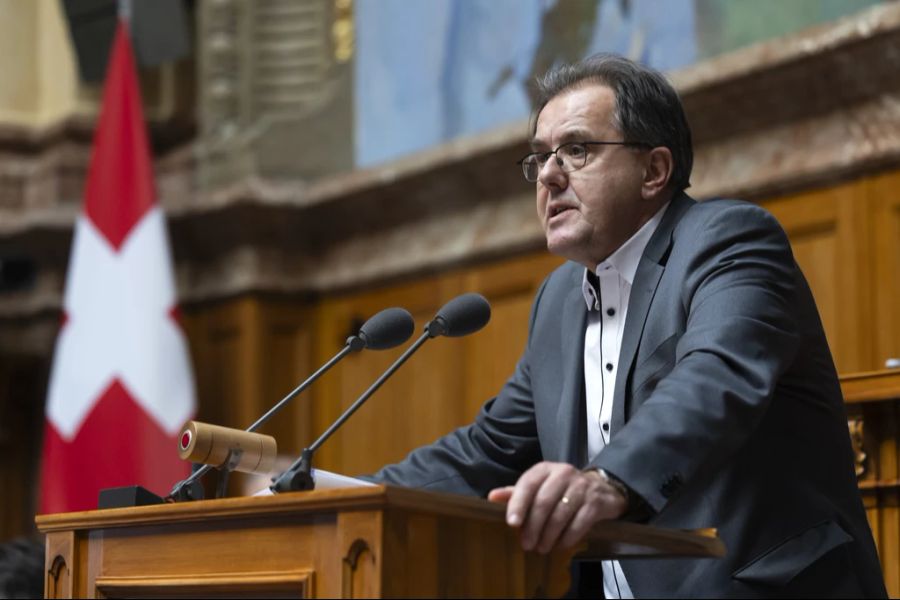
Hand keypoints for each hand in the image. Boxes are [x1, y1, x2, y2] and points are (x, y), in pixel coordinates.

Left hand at [487, 461, 627, 553]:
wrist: (601, 489)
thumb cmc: (561, 489)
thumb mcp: (539, 487)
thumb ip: (517, 493)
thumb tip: (492, 497)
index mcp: (545, 469)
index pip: (528, 483)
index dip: (518, 503)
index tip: (512, 523)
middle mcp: (563, 473)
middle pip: (544, 502)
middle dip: (533, 526)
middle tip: (526, 544)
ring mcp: (582, 487)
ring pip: (561, 514)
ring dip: (549, 535)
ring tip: (542, 548)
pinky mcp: (596, 502)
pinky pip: (579, 523)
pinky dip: (568, 538)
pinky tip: (560, 546)